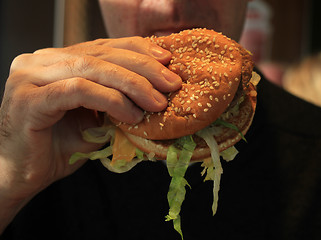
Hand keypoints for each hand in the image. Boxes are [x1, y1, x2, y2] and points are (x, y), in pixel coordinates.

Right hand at [0, 37, 180, 209]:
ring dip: (132, 85)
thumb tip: (157, 92)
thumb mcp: (95, 116)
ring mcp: (31, 76)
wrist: (24, 176)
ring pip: (92, 68)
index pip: (103, 46)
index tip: (167, 61)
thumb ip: (116, 99)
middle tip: (171, 83)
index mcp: (57, 60)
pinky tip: (131, 115)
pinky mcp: (29, 98)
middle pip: (101, 54)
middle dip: (142, 68)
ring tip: (157, 103)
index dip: (138, 50)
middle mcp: (41, 60)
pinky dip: (110, 100)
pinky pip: (79, 90)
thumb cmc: (60, 146)